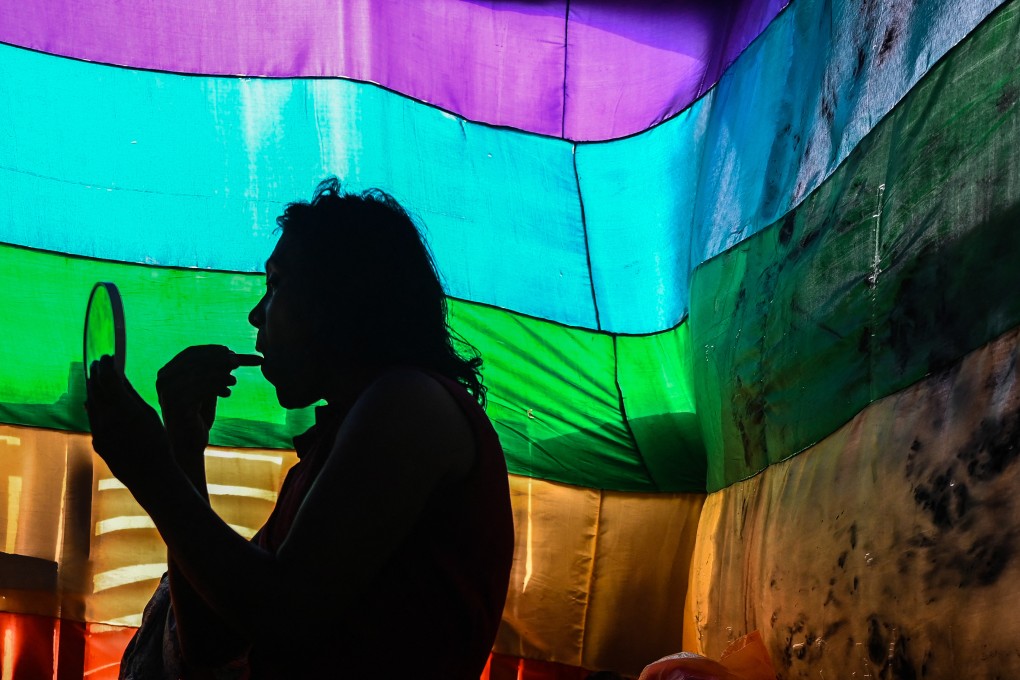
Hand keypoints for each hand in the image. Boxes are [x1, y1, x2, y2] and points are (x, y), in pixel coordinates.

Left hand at [87, 354, 172, 490]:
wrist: (152, 475)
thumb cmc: (158, 442)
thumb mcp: (149, 414)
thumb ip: (131, 395)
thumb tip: (118, 376)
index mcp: (124, 409)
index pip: (108, 379)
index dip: (106, 365)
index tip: (107, 356)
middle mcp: (107, 420)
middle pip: (95, 390)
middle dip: (96, 374)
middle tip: (98, 363)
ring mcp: (100, 433)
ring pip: (92, 405)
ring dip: (93, 390)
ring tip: (97, 379)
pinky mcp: (97, 443)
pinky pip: (93, 420)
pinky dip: (95, 407)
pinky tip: (98, 402)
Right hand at [156, 345, 260, 457]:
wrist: (188, 443)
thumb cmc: (199, 415)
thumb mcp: (209, 388)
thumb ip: (219, 371)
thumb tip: (239, 355)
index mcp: (167, 372)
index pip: (191, 353)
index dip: (212, 350)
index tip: (231, 351)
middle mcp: (163, 379)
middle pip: (197, 361)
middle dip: (219, 359)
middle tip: (237, 362)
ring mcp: (168, 391)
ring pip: (200, 373)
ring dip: (220, 374)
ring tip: (233, 381)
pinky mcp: (178, 404)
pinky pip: (202, 389)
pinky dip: (217, 387)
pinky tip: (227, 392)